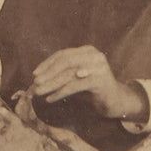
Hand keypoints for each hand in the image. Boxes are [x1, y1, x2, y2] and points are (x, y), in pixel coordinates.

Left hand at [31, 45, 145, 120]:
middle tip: (35, 83)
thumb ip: (63, 73)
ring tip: (39, 92)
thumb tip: (38, 77)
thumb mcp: (77, 76)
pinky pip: (75, 86)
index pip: (63, 54)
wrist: (115, 100)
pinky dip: (61, 92)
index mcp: (87, 50)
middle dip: (48, 73)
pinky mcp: (100, 80)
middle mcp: (94, 55)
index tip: (35, 74)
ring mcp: (98, 67)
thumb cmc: (93, 88)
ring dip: (51, 84)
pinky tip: (51, 98)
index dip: (47, 63)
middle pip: (65, 62)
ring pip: (69, 75)